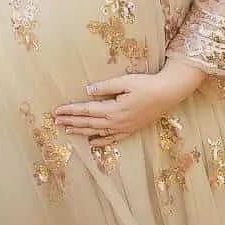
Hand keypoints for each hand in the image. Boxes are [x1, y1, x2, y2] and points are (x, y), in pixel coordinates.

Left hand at [54, 62, 204, 144]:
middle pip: (89, 123)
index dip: (71, 111)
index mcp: (113, 109)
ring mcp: (124, 128)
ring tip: (68, 130)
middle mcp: (116, 122)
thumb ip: (106, 87)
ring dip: (81, 131)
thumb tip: (88, 90)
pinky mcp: (130, 129)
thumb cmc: (147, 84)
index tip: (57, 111)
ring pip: (98, 132)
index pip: (86, 111)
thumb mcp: (125, 81)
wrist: (167, 94)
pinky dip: (100, 141)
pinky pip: (112, 138)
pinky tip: (92, 142)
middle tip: (56, 121)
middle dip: (71, 122)